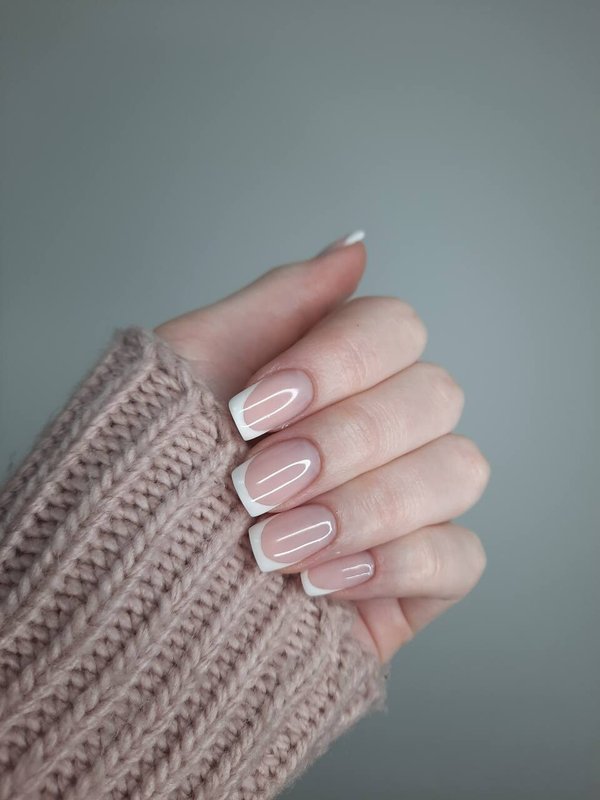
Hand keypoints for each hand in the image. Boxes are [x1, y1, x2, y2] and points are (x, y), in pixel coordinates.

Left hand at [155, 232, 489, 663]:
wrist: (125, 579)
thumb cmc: (152, 464)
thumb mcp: (195, 365)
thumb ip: (280, 301)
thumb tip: (355, 245)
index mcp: (341, 372)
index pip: (398, 329)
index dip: (338, 362)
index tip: (250, 409)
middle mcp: (387, 429)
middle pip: (436, 396)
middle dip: (342, 441)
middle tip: (254, 484)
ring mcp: (409, 503)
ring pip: (460, 470)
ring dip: (363, 506)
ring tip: (272, 545)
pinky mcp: (416, 579)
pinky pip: (461, 557)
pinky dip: (392, 564)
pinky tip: (317, 583)